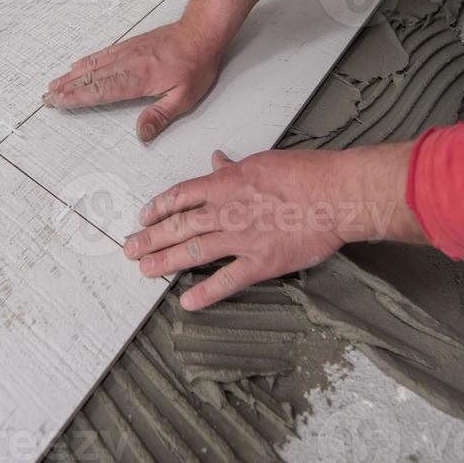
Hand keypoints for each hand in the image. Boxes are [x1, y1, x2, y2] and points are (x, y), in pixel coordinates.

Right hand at [42, 0, 270, 142]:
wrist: (201, 31)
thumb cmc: (196, 64)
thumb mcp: (185, 97)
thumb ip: (160, 115)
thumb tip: (141, 134)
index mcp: (138, 79)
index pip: (102, 90)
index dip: (78, 97)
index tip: (59, 101)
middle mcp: (128, 64)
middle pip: (91, 78)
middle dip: (66, 88)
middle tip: (46, 97)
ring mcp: (127, 52)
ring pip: (93, 65)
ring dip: (71, 75)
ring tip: (54, 84)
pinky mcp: (131, 45)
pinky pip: (103, 54)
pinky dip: (87, 61)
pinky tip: (78, 64)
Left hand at [123, 145, 423, 309]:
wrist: (334, 194)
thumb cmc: (305, 173)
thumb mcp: (262, 161)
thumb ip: (235, 167)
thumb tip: (217, 160)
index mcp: (226, 184)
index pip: (180, 196)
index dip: (157, 208)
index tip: (144, 217)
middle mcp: (226, 211)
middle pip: (178, 226)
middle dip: (150, 238)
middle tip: (129, 249)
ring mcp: (241, 238)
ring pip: (193, 251)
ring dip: (165, 262)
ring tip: (144, 270)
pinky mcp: (260, 262)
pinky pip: (226, 281)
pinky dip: (205, 293)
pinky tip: (187, 302)